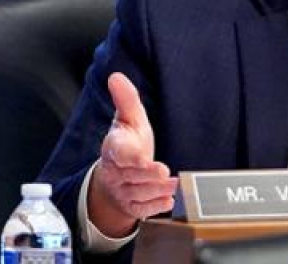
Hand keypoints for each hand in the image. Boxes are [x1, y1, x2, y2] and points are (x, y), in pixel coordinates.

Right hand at [88, 72, 177, 237]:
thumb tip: (116, 76)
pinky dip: (155, 206)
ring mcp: (123, 191)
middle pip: (131, 175)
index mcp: (114, 148)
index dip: (129, 156)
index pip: (118, 152)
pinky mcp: (132, 206)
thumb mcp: (128, 120)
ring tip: (174, 185)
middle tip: (163, 171)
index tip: (140, 156)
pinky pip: (142, 210)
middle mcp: (116, 172)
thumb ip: (126, 99)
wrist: (114, 178)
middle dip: (147, 175)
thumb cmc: (126, 144)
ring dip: (156, 190)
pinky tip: (169, 201)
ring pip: (138, 193)